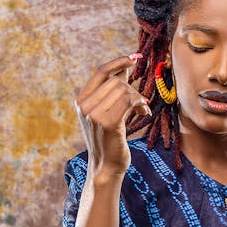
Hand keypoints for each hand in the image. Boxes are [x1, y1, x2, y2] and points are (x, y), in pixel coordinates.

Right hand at [74, 55, 149, 176]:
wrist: (105, 167)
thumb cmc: (109, 141)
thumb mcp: (105, 113)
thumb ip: (111, 92)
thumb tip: (124, 70)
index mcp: (81, 101)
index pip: (101, 72)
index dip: (118, 62)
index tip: (134, 58)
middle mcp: (85, 106)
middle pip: (116, 81)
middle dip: (133, 89)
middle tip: (141, 102)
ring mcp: (95, 114)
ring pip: (124, 90)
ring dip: (139, 98)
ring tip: (143, 109)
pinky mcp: (108, 123)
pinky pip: (129, 101)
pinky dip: (141, 104)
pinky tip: (144, 112)